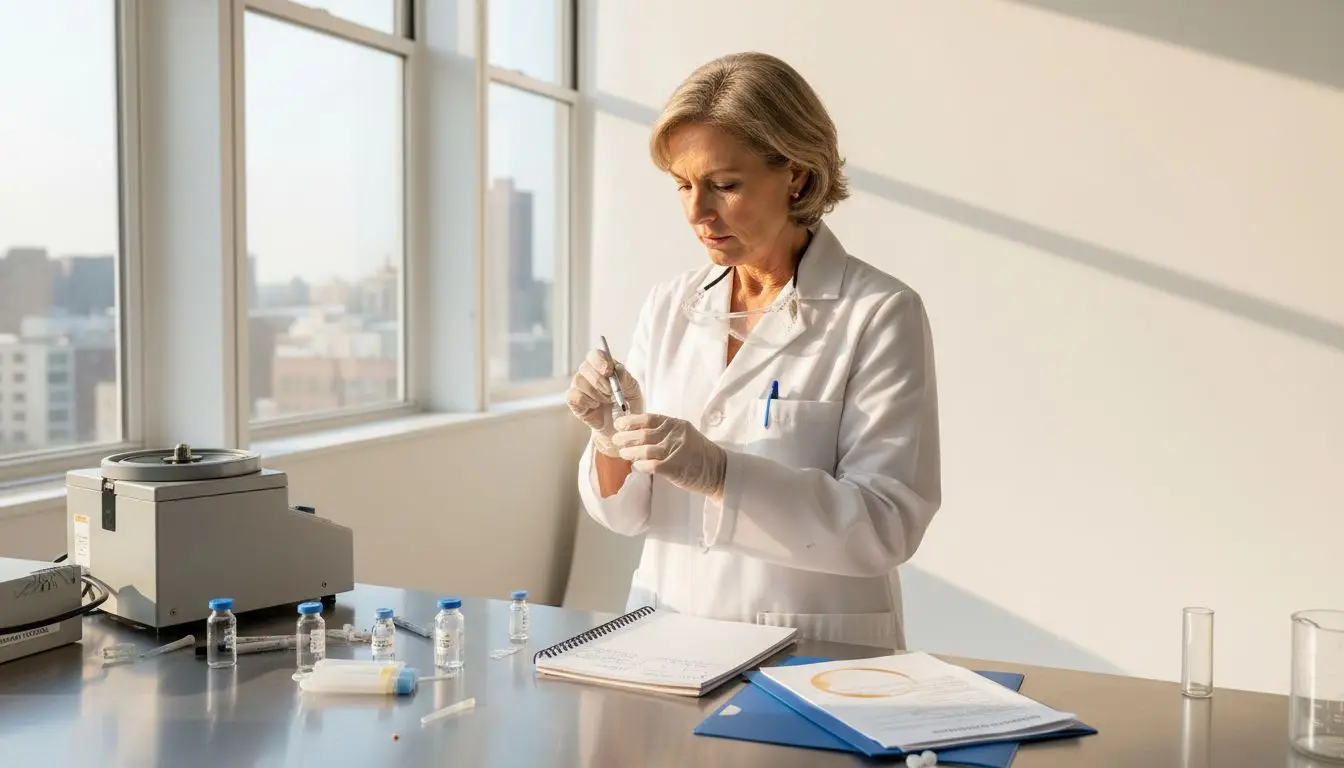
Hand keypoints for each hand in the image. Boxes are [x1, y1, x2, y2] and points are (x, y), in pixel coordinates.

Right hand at [565, 348, 643, 456]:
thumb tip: (618, 370)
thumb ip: (627, 378)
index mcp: (603, 365)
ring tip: (606, 401)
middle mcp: (588, 372)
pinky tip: (595, 406)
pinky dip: (586, 402)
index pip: (595, 354)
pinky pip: (574, 396)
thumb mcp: (633, 390)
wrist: (620, 425)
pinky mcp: (573, 400)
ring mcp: (579, 386)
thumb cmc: (627, 403)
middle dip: (599, 381)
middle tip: (611, 393)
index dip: (600, 361)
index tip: (609, 372)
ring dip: (595, 393)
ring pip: (579, 381)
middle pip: (585, 367)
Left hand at [611, 413, 726, 498]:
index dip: (631, 421)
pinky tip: (637, 467)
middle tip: (616, 440)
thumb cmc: (698, 453)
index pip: (648, 418)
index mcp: (676, 424)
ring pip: (644, 450)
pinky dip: (641, 466)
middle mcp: (675, 434)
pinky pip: (651, 465)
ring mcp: (675, 451)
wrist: (718, 470)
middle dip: (626, 437)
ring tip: (623, 453)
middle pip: (643, 434)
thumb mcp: (684, 434)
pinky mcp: (674, 467)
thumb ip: (665, 432)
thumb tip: (638, 433)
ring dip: (630, 452)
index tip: (619, 424)